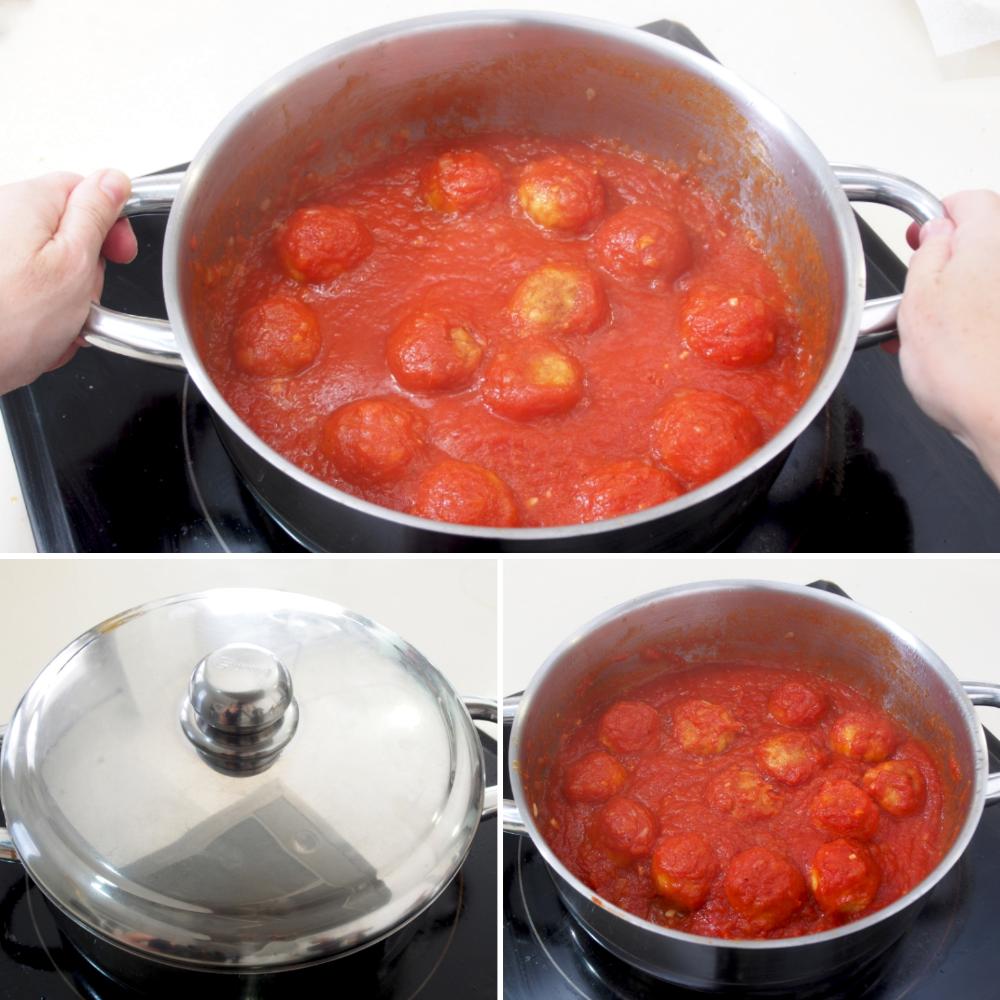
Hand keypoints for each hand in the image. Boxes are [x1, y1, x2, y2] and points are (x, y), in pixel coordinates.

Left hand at [0, 170, 136, 394]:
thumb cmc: (8, 321)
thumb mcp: (75, 264)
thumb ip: (96, 215)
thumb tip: (113, 181)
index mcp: (27, 201)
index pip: (87, 190)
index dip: (113, 225)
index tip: (121, 255)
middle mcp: (1, 216)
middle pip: (69, 232)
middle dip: (86, 273)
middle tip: (82, 302)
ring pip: (50, 266)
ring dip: (65, 301)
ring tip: (57, 327)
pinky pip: (28, 287)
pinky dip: (39, 312)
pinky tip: (38, 334)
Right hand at [898, 191, 999, 486]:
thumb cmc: (964, 365)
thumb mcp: (918, 298)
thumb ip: (926, 254)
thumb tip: (933, 233)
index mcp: (991, 239)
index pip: (968, 201)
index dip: (937, 218)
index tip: (916, 241)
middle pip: (980, 242)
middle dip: (944, 264)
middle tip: (913, 294)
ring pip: (983, 282)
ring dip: (954, 298)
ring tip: (923, 332)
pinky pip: (989, 312)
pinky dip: (970, 323)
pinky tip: (946, 350)